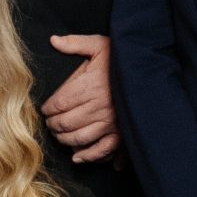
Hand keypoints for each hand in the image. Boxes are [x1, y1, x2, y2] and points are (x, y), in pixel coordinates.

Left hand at [43, 34, 118, 163]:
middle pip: (65, 123)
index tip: (46, 109)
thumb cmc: (123, 59)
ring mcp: (111, 123)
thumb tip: (53, 40)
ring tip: (60, 136)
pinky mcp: (122, 133)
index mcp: (89, 87)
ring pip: (79, 138)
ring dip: (65, 140)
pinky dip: (88, 156)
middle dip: (53, 125)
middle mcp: (98, 107)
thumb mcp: (100, 45)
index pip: (58, 104)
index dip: (48, 109)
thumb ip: (75, 43)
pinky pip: (102, 150)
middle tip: (50, 123)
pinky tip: (78, 156)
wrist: (150, 71)